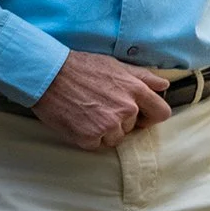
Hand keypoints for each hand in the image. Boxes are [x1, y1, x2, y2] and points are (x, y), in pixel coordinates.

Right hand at [31, 50, 171, 149]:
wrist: (46, 74)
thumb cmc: (80, 67)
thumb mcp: (115, 65)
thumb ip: (142, 77)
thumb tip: (164, 85)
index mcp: (136, 91)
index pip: (161, 113)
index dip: (151, 116)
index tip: (140, 116)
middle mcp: (126, 109)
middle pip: (133, 127)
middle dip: (120, 120)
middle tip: (98, 106)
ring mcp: (108, 124)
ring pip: (115, 138)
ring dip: (103, 130)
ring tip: (86, 112)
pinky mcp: (89, 137)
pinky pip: (96, 145)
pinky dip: (87, 137)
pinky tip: (76, 121)